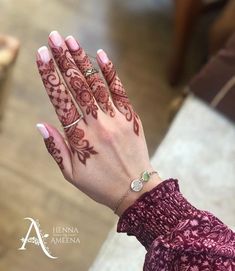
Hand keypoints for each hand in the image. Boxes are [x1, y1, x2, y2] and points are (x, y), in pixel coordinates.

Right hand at [36, 31, 161, 215]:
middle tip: (53, 38)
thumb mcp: (71, 174)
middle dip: (63, 59)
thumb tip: (41, 124)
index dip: (50, 77)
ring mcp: (116, 118)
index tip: (42, 56)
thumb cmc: (101, 184)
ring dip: (82, 60)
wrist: (136, 190)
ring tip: (71, 41)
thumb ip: (56, 148)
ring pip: (96, 84)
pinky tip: (101, 56)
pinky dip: (110, 73)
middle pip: (77, 86)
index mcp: (79, 137)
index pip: (60, 100)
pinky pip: (120, 91)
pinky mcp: (131, 117)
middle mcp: (97, 123)